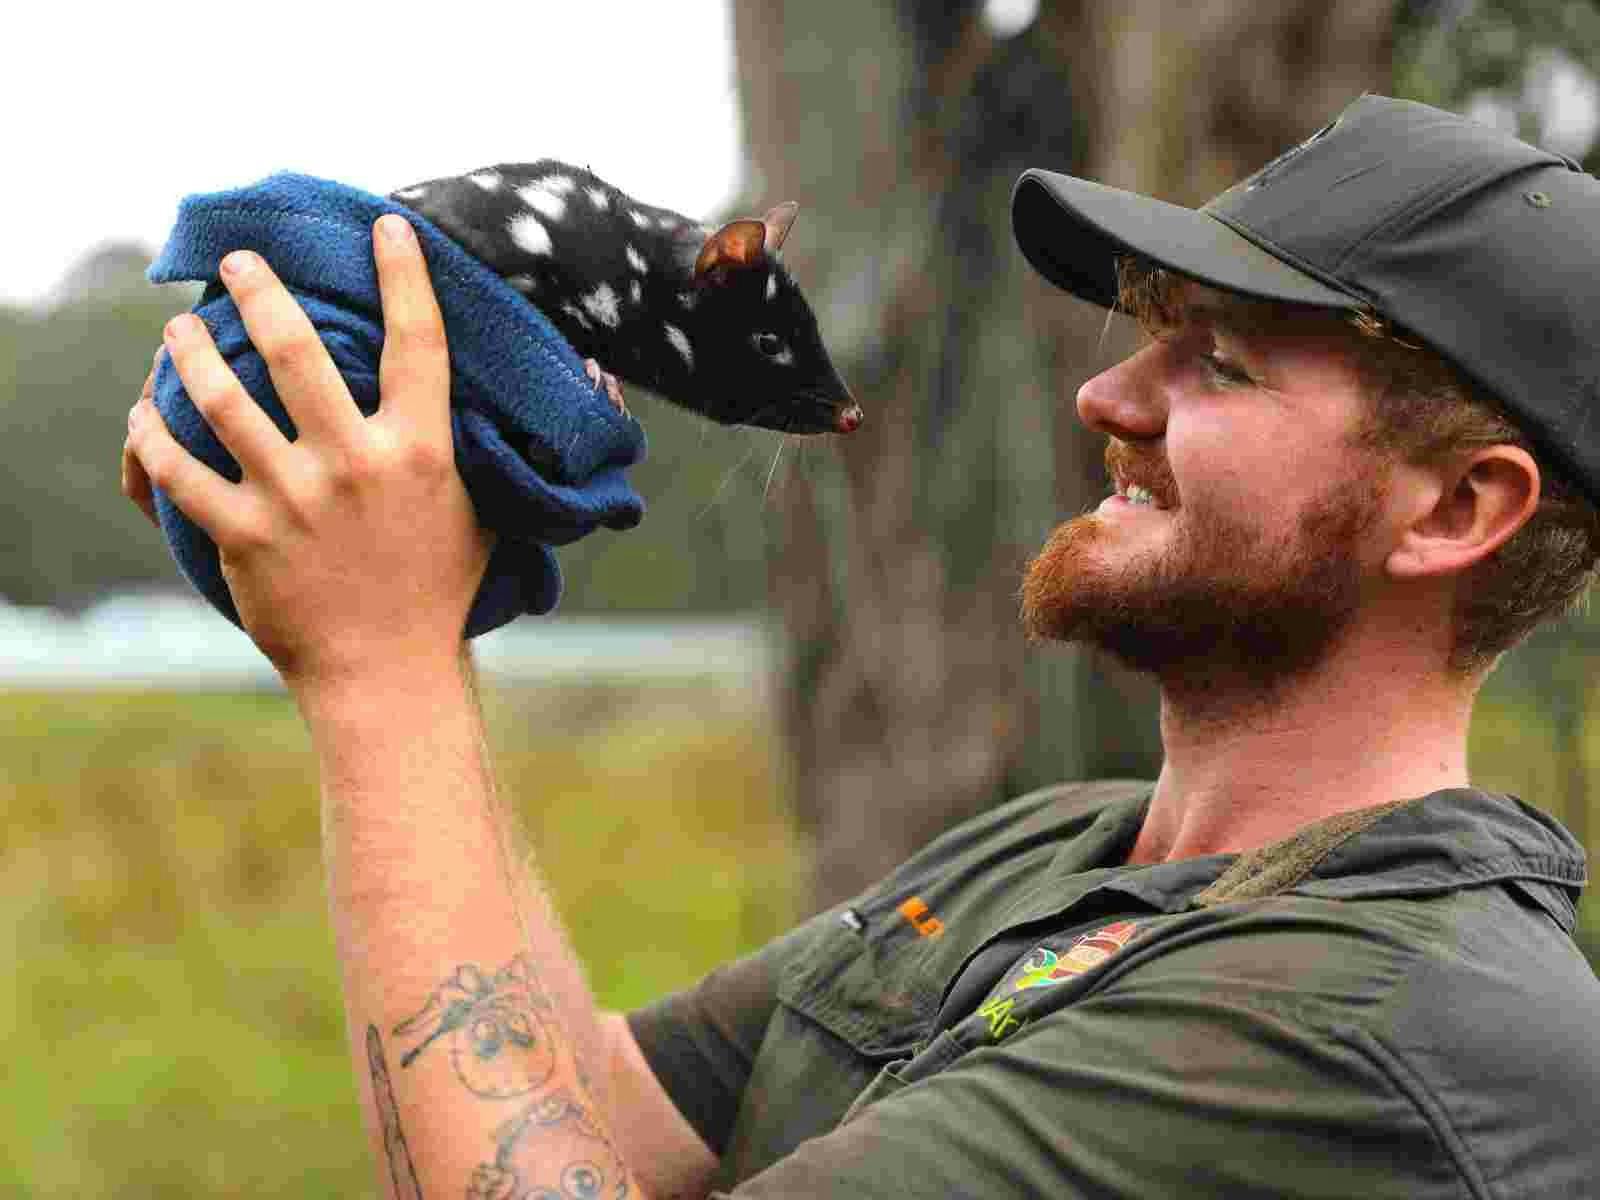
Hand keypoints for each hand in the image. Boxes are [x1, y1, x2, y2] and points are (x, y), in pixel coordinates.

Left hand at [122, 215, 492, 695]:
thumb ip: (469, 452)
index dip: (404, 275)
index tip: (385, 226)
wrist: (389, 674)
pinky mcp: (246, 537)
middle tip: (239, 263)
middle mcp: (358, 465)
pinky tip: (146, 415)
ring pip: (224, 400)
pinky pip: (181, 473)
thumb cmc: (437, 591)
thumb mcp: (477, 513)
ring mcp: (297, 500)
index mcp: (422, 451)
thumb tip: (493, 400)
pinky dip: (153, 438)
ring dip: (192, 352)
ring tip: (180, 329)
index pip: (417, 342)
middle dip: (262, 291)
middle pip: (299, 350)